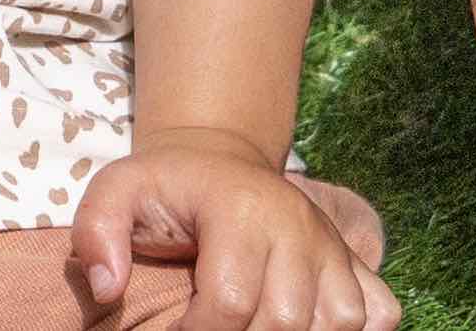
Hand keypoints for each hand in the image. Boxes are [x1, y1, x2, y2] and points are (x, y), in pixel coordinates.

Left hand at [67, 134, 391, 330]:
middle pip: (285, 320)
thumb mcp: (114, 193)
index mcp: (240, 208)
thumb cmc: (163, 190)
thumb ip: (96, 234)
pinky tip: (307, 329)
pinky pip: (378, 312)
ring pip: (337, 321)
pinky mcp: (353, 260)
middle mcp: (296, 223)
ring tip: (252, 330)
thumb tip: (106, 288)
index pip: (228, 302)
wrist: (215, 160)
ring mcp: (331, 244)